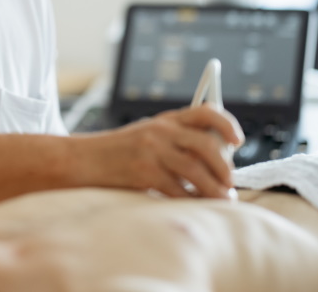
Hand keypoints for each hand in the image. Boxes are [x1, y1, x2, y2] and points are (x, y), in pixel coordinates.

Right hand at [71, 104, 243, 198]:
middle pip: (208, 145)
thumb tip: (215, 161)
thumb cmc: (115, 154)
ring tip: (222, 199)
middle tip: (230, 183)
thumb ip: (174, 142)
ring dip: (215, 189)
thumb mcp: (145, 137)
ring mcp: (152, 150)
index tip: (237, 142)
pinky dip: (192, 201)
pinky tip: (195, 206)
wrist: (80, 161)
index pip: (205, 111)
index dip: (227, 125)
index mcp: (165, 120)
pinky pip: (179, 190)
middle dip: (225, 167)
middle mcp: (161, 131)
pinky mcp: (144, 172)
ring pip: (197, 171)